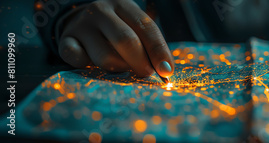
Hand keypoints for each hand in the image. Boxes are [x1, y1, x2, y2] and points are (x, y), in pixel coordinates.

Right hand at [58, 0, 173, 77]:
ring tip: (123, 69)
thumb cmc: (118, 29)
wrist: (81, 21)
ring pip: (105, 57)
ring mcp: (82, 25)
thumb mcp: (134, 28)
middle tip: (146, 75)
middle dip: (141, 63)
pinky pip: (79, 60)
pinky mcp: (66, 40)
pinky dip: (90, 68)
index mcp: (124, 5)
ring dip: (119, 69)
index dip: (159, 51)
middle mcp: (101, 11)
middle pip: (126, 41)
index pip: (146, 27)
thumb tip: (165, 71)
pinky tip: (94, 66)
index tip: (166, 71)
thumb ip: (148, 46)